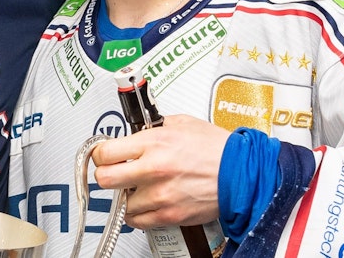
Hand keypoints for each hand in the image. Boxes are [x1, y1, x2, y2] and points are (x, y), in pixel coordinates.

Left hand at [90, 115, 230, 228]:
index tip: (105, 155)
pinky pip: (136, 221)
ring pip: (121, 203)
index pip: (105, 152)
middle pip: (104, 179)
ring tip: (141, 188)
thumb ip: (155, 127)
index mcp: (154, 142)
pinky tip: (147, 202)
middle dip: (107, 175)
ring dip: (127, 196)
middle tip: (115, 172)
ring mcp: (160, 194)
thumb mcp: (183, 123)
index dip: (101, 153)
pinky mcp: (169, 214)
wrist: (242, 174)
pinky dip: (138, 214)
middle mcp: (154, 168)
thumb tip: (139, 130)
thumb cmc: (218, 149)